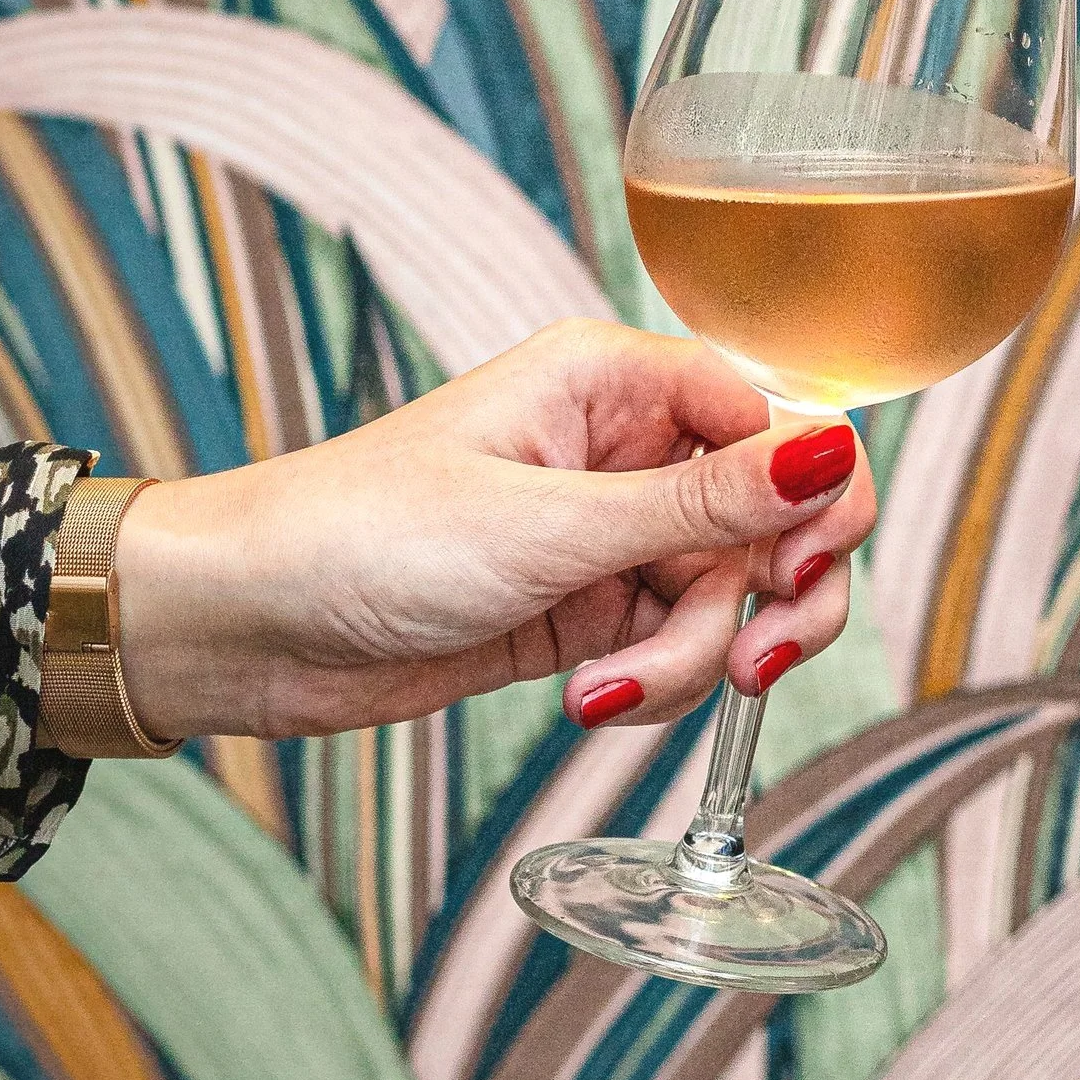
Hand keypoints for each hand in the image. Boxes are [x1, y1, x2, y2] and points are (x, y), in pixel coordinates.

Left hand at [103, 322, 874, 747]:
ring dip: (696, 660)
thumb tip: (831, 453)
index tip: (796, 575)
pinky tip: (589, 697)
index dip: (813, 498)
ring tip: (608, 692)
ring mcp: (610, 533)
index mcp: (616, 382)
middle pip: (776, 517)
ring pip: (730, 596)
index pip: (780, 417)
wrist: (247, 625)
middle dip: (775, 598)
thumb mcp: (547, 525)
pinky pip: (678, 647)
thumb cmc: (360, 535)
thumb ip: (702, 503)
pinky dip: (655, 684)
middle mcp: (626, 448)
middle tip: (752, 662)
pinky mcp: (588, 609)